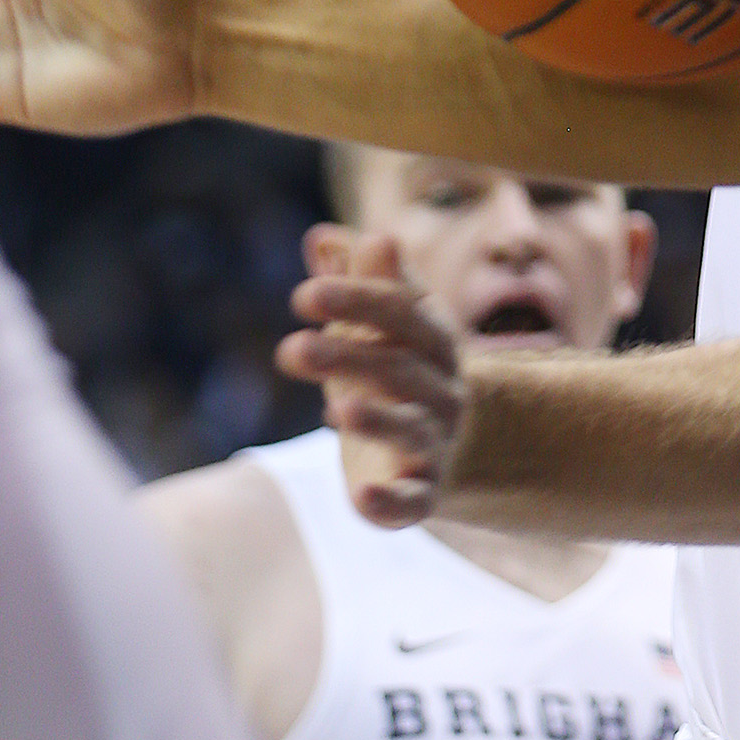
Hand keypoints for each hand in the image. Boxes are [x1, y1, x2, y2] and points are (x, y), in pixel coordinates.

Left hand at [278, 233, 465, 528]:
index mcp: (433, 340)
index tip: (304, 295)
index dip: (359, 301)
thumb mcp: (383, 322)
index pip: (403, 313)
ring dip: (377, 419)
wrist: (449, 443)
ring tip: (337, 408)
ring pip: (410, 429)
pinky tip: (360, 498)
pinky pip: (412, 500)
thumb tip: (321, 237)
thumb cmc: (399, 367)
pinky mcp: (421, 492)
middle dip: (348, 357)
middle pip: (400, 370)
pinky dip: (390, 502)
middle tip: (290, 350)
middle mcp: (441, 389)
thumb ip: (357, 279)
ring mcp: (434, 442)